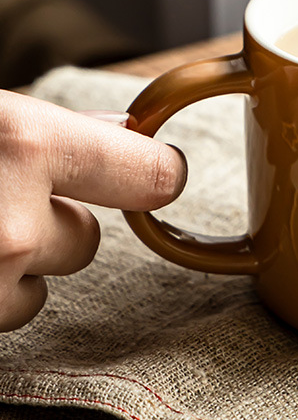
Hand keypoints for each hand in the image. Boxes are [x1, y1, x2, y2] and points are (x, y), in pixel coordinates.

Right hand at [0, 91, 185, 330]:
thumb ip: (50, 129)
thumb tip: (118, 127)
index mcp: (24, 144)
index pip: (152, 174)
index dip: (155, 174)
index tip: (160, 174)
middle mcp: (15, 226)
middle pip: (85, 243)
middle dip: (49, 227)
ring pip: (35, 292)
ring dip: (7, 272)